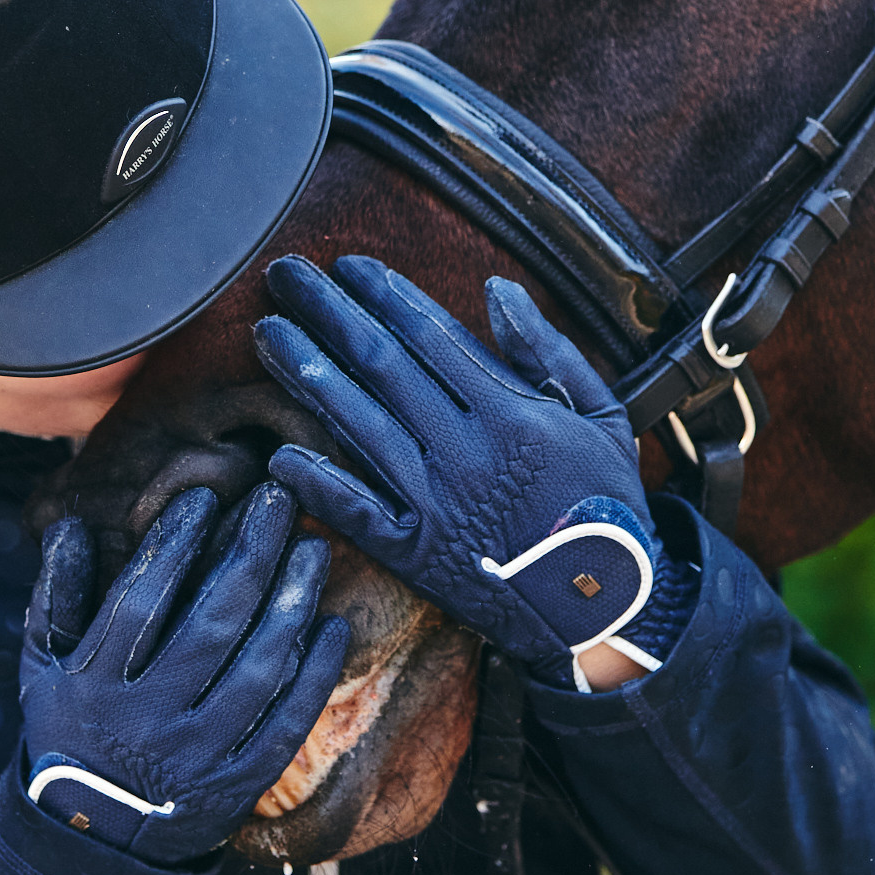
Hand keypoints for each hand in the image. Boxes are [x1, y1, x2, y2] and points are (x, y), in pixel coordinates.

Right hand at [23, 483, 350, 863]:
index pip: (140, 600)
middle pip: (211, 625)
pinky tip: (333, 627)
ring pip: (256, 671)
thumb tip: (72, 527)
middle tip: (278, 502)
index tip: (206, 497)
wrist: (94, 842)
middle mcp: (147, 721)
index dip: (174, 544)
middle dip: (250, 556)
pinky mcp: (236, 786)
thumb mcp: (42, 670)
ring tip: (313, 551)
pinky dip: (314, 675)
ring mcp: (196, 757)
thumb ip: (54, 599)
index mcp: (94, 685)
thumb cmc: (70, 733)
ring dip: (291, 605)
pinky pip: (285, 724)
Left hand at [252, 255, 683, 691]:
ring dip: (307, 375)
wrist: (606, 610)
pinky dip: (316, 483)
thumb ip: (549, 351)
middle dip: (328, 313)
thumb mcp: (602, 416)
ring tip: (268, 334)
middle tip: (284, 275)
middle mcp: (466, 453)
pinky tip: (279, 452)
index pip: (431, 336)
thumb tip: (497, 288)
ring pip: (358, 426)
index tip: (347, 264)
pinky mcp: (414, 556)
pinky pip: (355, 512)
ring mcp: (435, 506)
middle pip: (381, 367)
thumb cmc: (605, 503)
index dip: (383, 295)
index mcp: (513, 414)